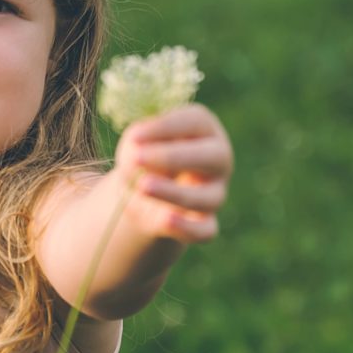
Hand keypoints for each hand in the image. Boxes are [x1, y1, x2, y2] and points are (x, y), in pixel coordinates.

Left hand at [113, 104, 231, 242]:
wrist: (144, 193)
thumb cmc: (144, 156)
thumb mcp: (135, 145)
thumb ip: (136, 145)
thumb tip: (136, 157)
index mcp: (204, 129)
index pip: (195, 122)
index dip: (165, 128)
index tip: (133, 136)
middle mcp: (219, 160)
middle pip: (213, 156)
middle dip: (173, 157)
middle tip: (137, 158)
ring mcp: (216, 193)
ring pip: (208, 197)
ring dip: (173, 192)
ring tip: (142, 186)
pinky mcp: (206, 223)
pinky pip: (205, 230)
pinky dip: (186, 227)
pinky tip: (166, 220)